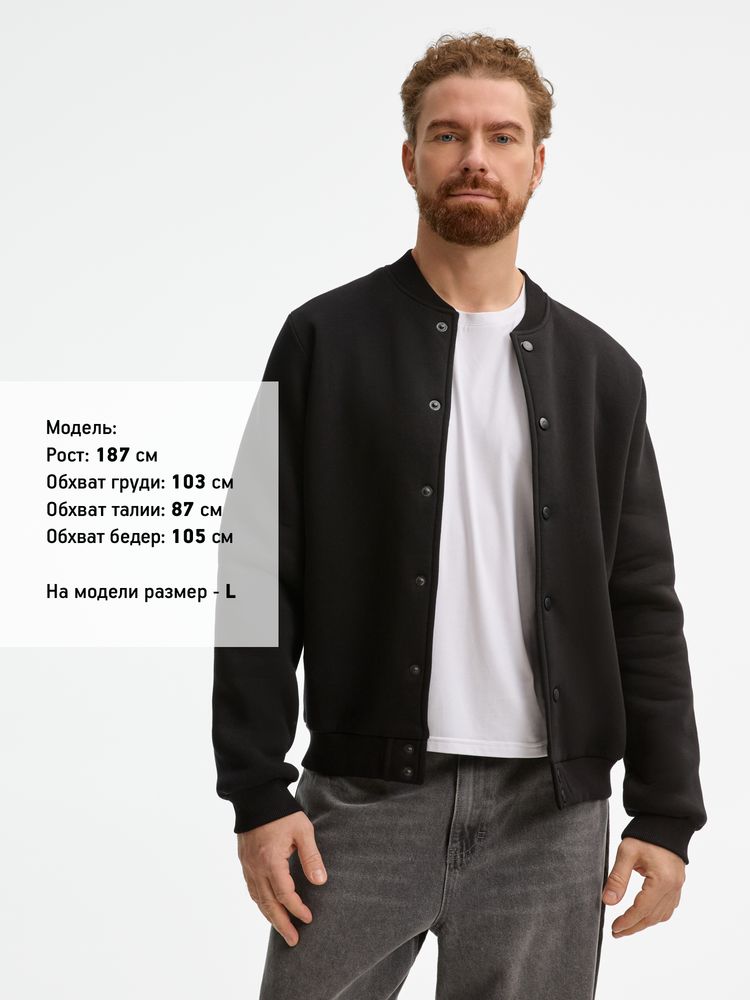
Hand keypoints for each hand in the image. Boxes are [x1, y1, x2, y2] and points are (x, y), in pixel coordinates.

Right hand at [238, 810, 327, 947]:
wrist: (256, 796)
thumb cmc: (282, 812)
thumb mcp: (302, 831)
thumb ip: (311, 857)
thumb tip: (320, 882)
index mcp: (271, 861)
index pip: (284, 894)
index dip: (297, 909)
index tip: (308, 918)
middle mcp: (256, 867)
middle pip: (268, 904)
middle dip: (281, 923)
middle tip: (293, 940)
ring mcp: (248, 866)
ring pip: (258, 899)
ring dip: (270, 916)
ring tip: (282, 930)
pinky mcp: (244, 862)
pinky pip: (251, 889)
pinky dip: (260, 903)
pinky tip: (268, 908)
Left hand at [602, 836, 684, 937]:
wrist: (666, 822)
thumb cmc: (645, 835)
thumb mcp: (627, 852)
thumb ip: (618, 878)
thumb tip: (608, 902)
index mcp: (662, 880)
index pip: (643, 909)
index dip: (628, 921)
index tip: (614, 928)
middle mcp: (673, 887)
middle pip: (653, 917)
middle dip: (634, 927)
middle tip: (617, 933)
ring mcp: (678, 887)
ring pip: (662, 915)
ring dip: (644, 923)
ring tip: (627, 927)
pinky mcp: (677, 885)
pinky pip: (668, 908)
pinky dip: (655, 916)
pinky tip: (644, 916)